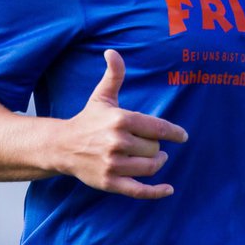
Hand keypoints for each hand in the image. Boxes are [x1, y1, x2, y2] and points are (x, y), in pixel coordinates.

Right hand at [61, 49, 187, 198]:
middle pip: (154, 148)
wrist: (62, 146)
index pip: (157, 128)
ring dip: (157, 163)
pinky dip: (156, 192)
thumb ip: (114, 75)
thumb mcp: (102, 96)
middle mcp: (117, 142)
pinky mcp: (109, 183)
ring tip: (156, 158)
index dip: (174, 132)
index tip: (182, 136)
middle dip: (155, 147)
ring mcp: (113, 164)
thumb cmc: (88, 120)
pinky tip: (168, 190)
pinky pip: (138, 191)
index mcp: (120, 120)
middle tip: (149, 144)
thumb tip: (112, 52)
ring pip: (150, 167)